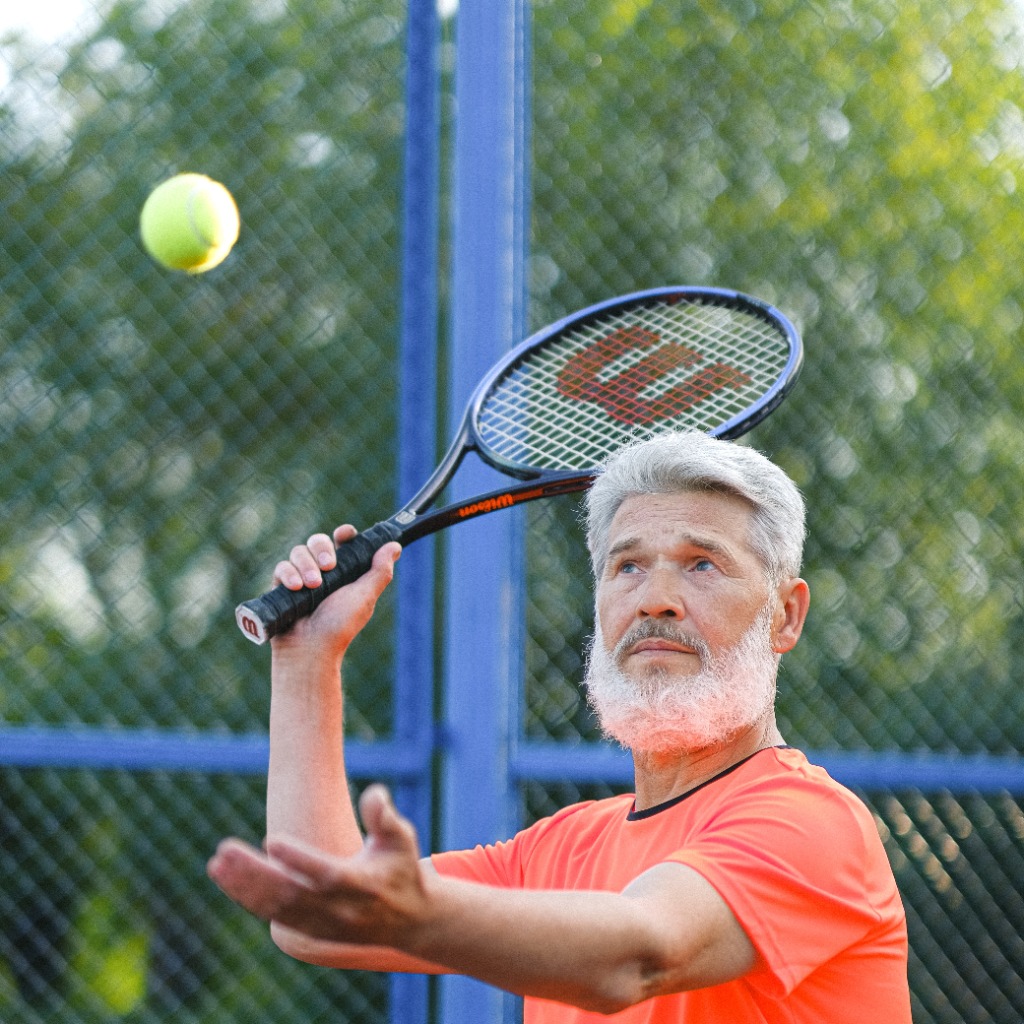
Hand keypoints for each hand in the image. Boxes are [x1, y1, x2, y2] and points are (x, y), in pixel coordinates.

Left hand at [208, 785, 429, 948]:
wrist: (409, 922)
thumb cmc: (401, 868)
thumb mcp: (402, 840)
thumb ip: (385, 818)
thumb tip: (374, 793)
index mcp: (363, 886)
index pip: (325, 874)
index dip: (298, 859)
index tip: (270, 839)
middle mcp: (339, 911)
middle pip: (289, 894)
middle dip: (253, 873)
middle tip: (224, 848)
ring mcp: (321, 925)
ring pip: (274, 908)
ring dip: (242, 886)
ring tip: (217, 861)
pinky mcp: (308, 931)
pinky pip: (271, 915)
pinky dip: (247, 897)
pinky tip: (226, 877)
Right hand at [271, 525, 400, 657]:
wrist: (310, 649)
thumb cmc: (340, 625)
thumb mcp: (365, 596)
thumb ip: (380, 571)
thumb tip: (395, 546)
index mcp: (344, 572)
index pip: (343, 542)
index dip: (344, 534)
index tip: (345, 534)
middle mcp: (322, 572)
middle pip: (318, 540)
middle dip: (322, 548)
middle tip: (328, 566)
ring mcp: (301, 577)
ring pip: (299, 551)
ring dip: (306, 565)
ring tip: (313, 586)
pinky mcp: (282, 586)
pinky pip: (282, 566)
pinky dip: (289, 574)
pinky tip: (296, 588)